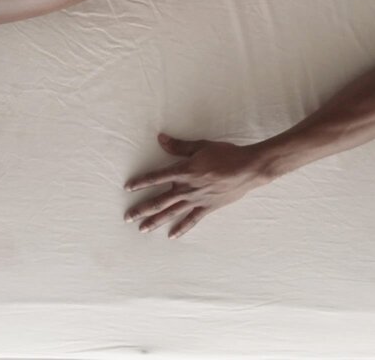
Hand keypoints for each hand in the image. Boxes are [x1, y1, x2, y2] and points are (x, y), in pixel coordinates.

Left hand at [123, 133, 270, 237]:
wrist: (246, 169)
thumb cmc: (224, 154)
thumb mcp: (201, 146)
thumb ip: (179, 146)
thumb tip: (161, 139)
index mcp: (183, 171)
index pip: (156, 177)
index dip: (141, 182)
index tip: (128, 188)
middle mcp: (187, 188)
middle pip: (160, 200)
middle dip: (142, 209)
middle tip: (128, 217)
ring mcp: (196, 200)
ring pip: (172, 212)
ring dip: (155, 221)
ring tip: (142, 228)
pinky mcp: (207, 208)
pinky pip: (192, 220)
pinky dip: (182, 228)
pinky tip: (172, 235)